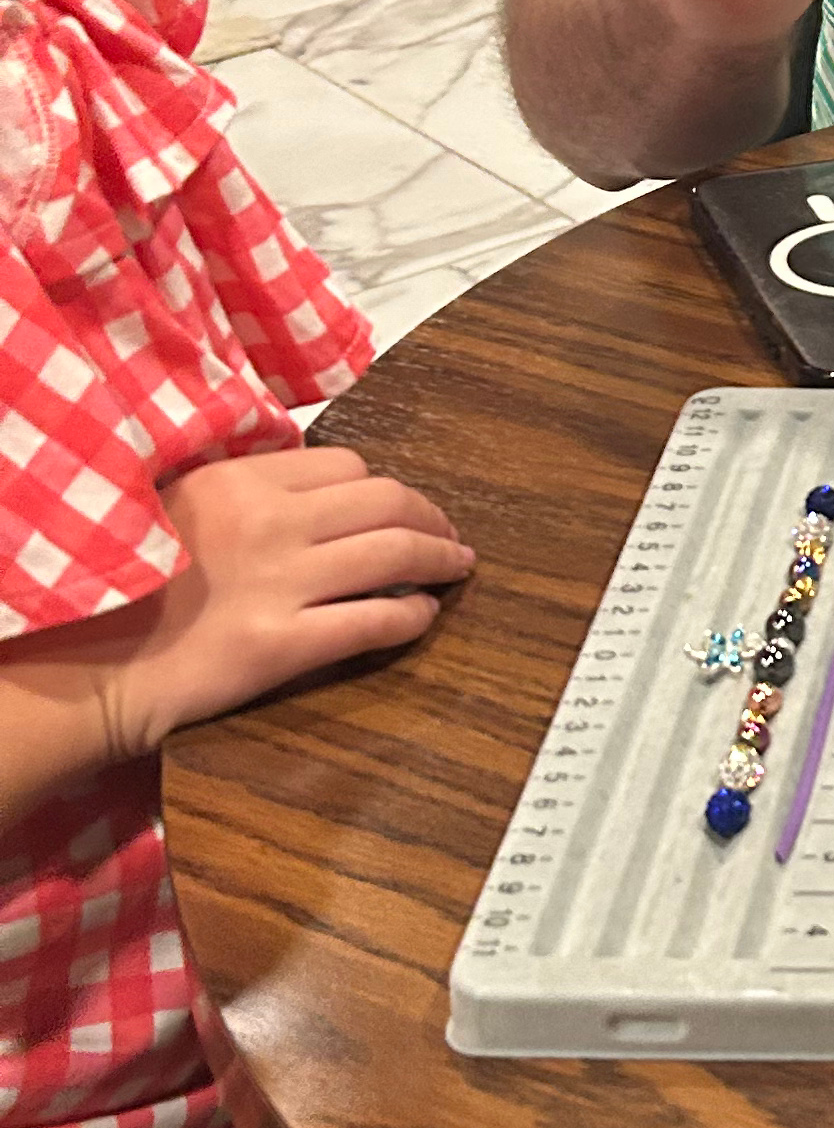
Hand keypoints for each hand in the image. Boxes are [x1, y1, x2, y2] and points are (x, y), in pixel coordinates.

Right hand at [9, 447, 474, 772]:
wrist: (81, 663)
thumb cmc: (119, 588)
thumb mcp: (172, 509)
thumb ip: (236, 494)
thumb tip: (302, 491)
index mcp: (237, 481)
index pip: (343, 464)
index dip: (383, 485)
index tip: (399, 502)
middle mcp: (268, 522)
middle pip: (385, 501)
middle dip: (430, 515)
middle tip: (449, 533)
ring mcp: (279, 583)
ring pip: (393, 553)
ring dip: (440, 558)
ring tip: (457, 566)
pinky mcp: (283, 644)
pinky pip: (375, 620)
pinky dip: (414, 614)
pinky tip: (423, 614)